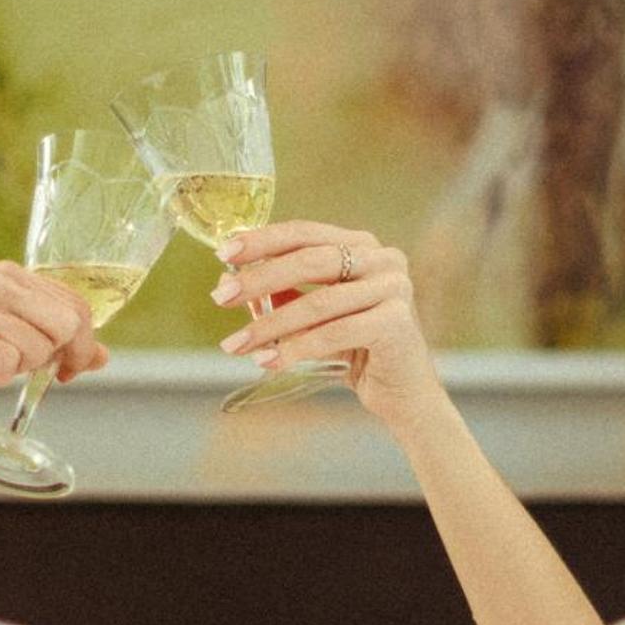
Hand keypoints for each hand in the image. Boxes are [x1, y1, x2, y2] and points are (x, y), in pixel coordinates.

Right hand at [0, 262, 106, 420]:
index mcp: (12, 275)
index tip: (67, 370)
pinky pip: (4, 364)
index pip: (78, 308)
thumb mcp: (5, 338)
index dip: (83, 347)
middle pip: (66, 327)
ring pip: (36, 349)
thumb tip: (104, 356)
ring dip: (16, 369)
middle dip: (54, 358)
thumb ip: (54, 342)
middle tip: (20, 367)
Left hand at [212, 221, 439, 424]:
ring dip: (269, 324)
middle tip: (220, 298)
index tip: (224, 253)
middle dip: (259, 279)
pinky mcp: (397, 322)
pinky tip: (267, 361)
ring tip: (235, 343)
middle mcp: (382, 258)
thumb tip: (227, 282)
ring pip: (319, 302)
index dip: (262, 240)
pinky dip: (296, 348)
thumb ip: (280, 294)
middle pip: (309, 261)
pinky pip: (335, 333)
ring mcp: (394, 287)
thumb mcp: (313, 315)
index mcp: (361, 245)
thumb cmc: (355, 348)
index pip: (304, 232)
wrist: (403, 392)